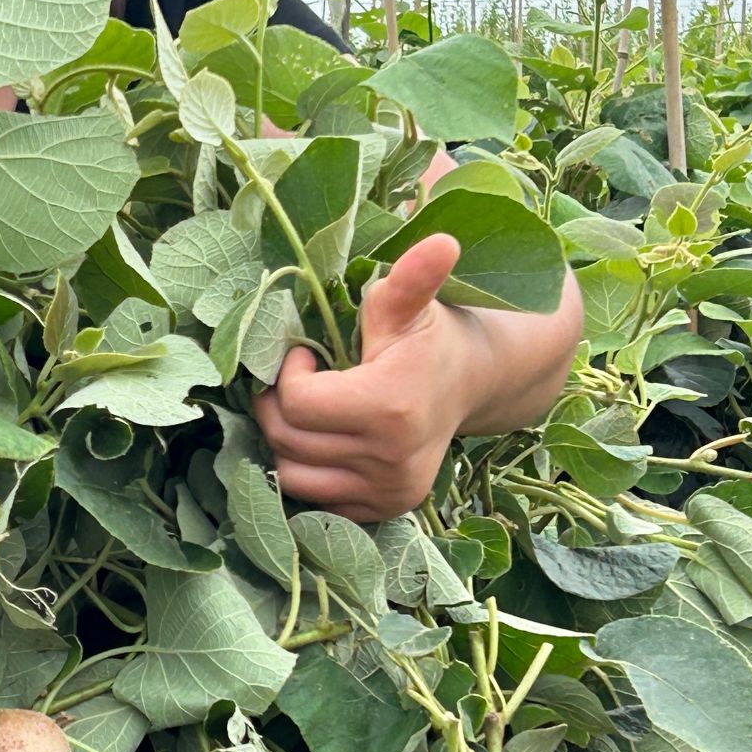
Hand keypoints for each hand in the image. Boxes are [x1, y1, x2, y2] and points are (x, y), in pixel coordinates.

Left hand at [252, 233, 476, 520]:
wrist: (474, 383)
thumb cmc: (430, 336)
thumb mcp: (411, 305)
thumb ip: (412, 278)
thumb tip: (442, 242)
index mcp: (391, 407)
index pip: (296, 403)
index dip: (288, 374)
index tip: (304, 354)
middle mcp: (391, 459)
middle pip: (288, 441)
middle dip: (277, 407)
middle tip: (295, 381)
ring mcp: (388, 491)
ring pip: (292, 477)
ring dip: (286, 443)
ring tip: (307, 412)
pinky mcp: (385, 509)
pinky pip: (315, 500)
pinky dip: (308, 471)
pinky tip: (325, 439)